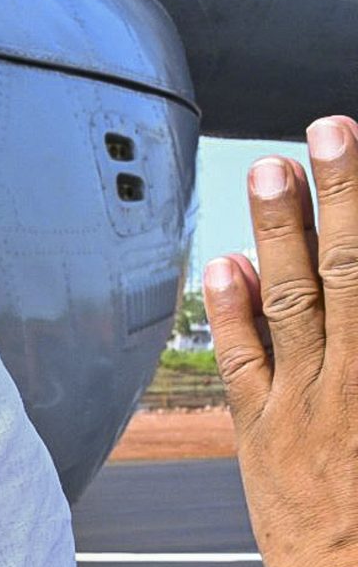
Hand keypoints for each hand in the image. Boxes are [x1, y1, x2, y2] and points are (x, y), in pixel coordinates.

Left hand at [207, 116, 357, 566]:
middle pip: (354, 267)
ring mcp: (311, 403)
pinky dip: (231, 309)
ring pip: (297, 299)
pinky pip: (243, 361)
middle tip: (331, 128)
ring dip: (283, 228)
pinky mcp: (263, 438)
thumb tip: (355, 301)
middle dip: (345, 193)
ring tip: (273, 165)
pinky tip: (222, 262)